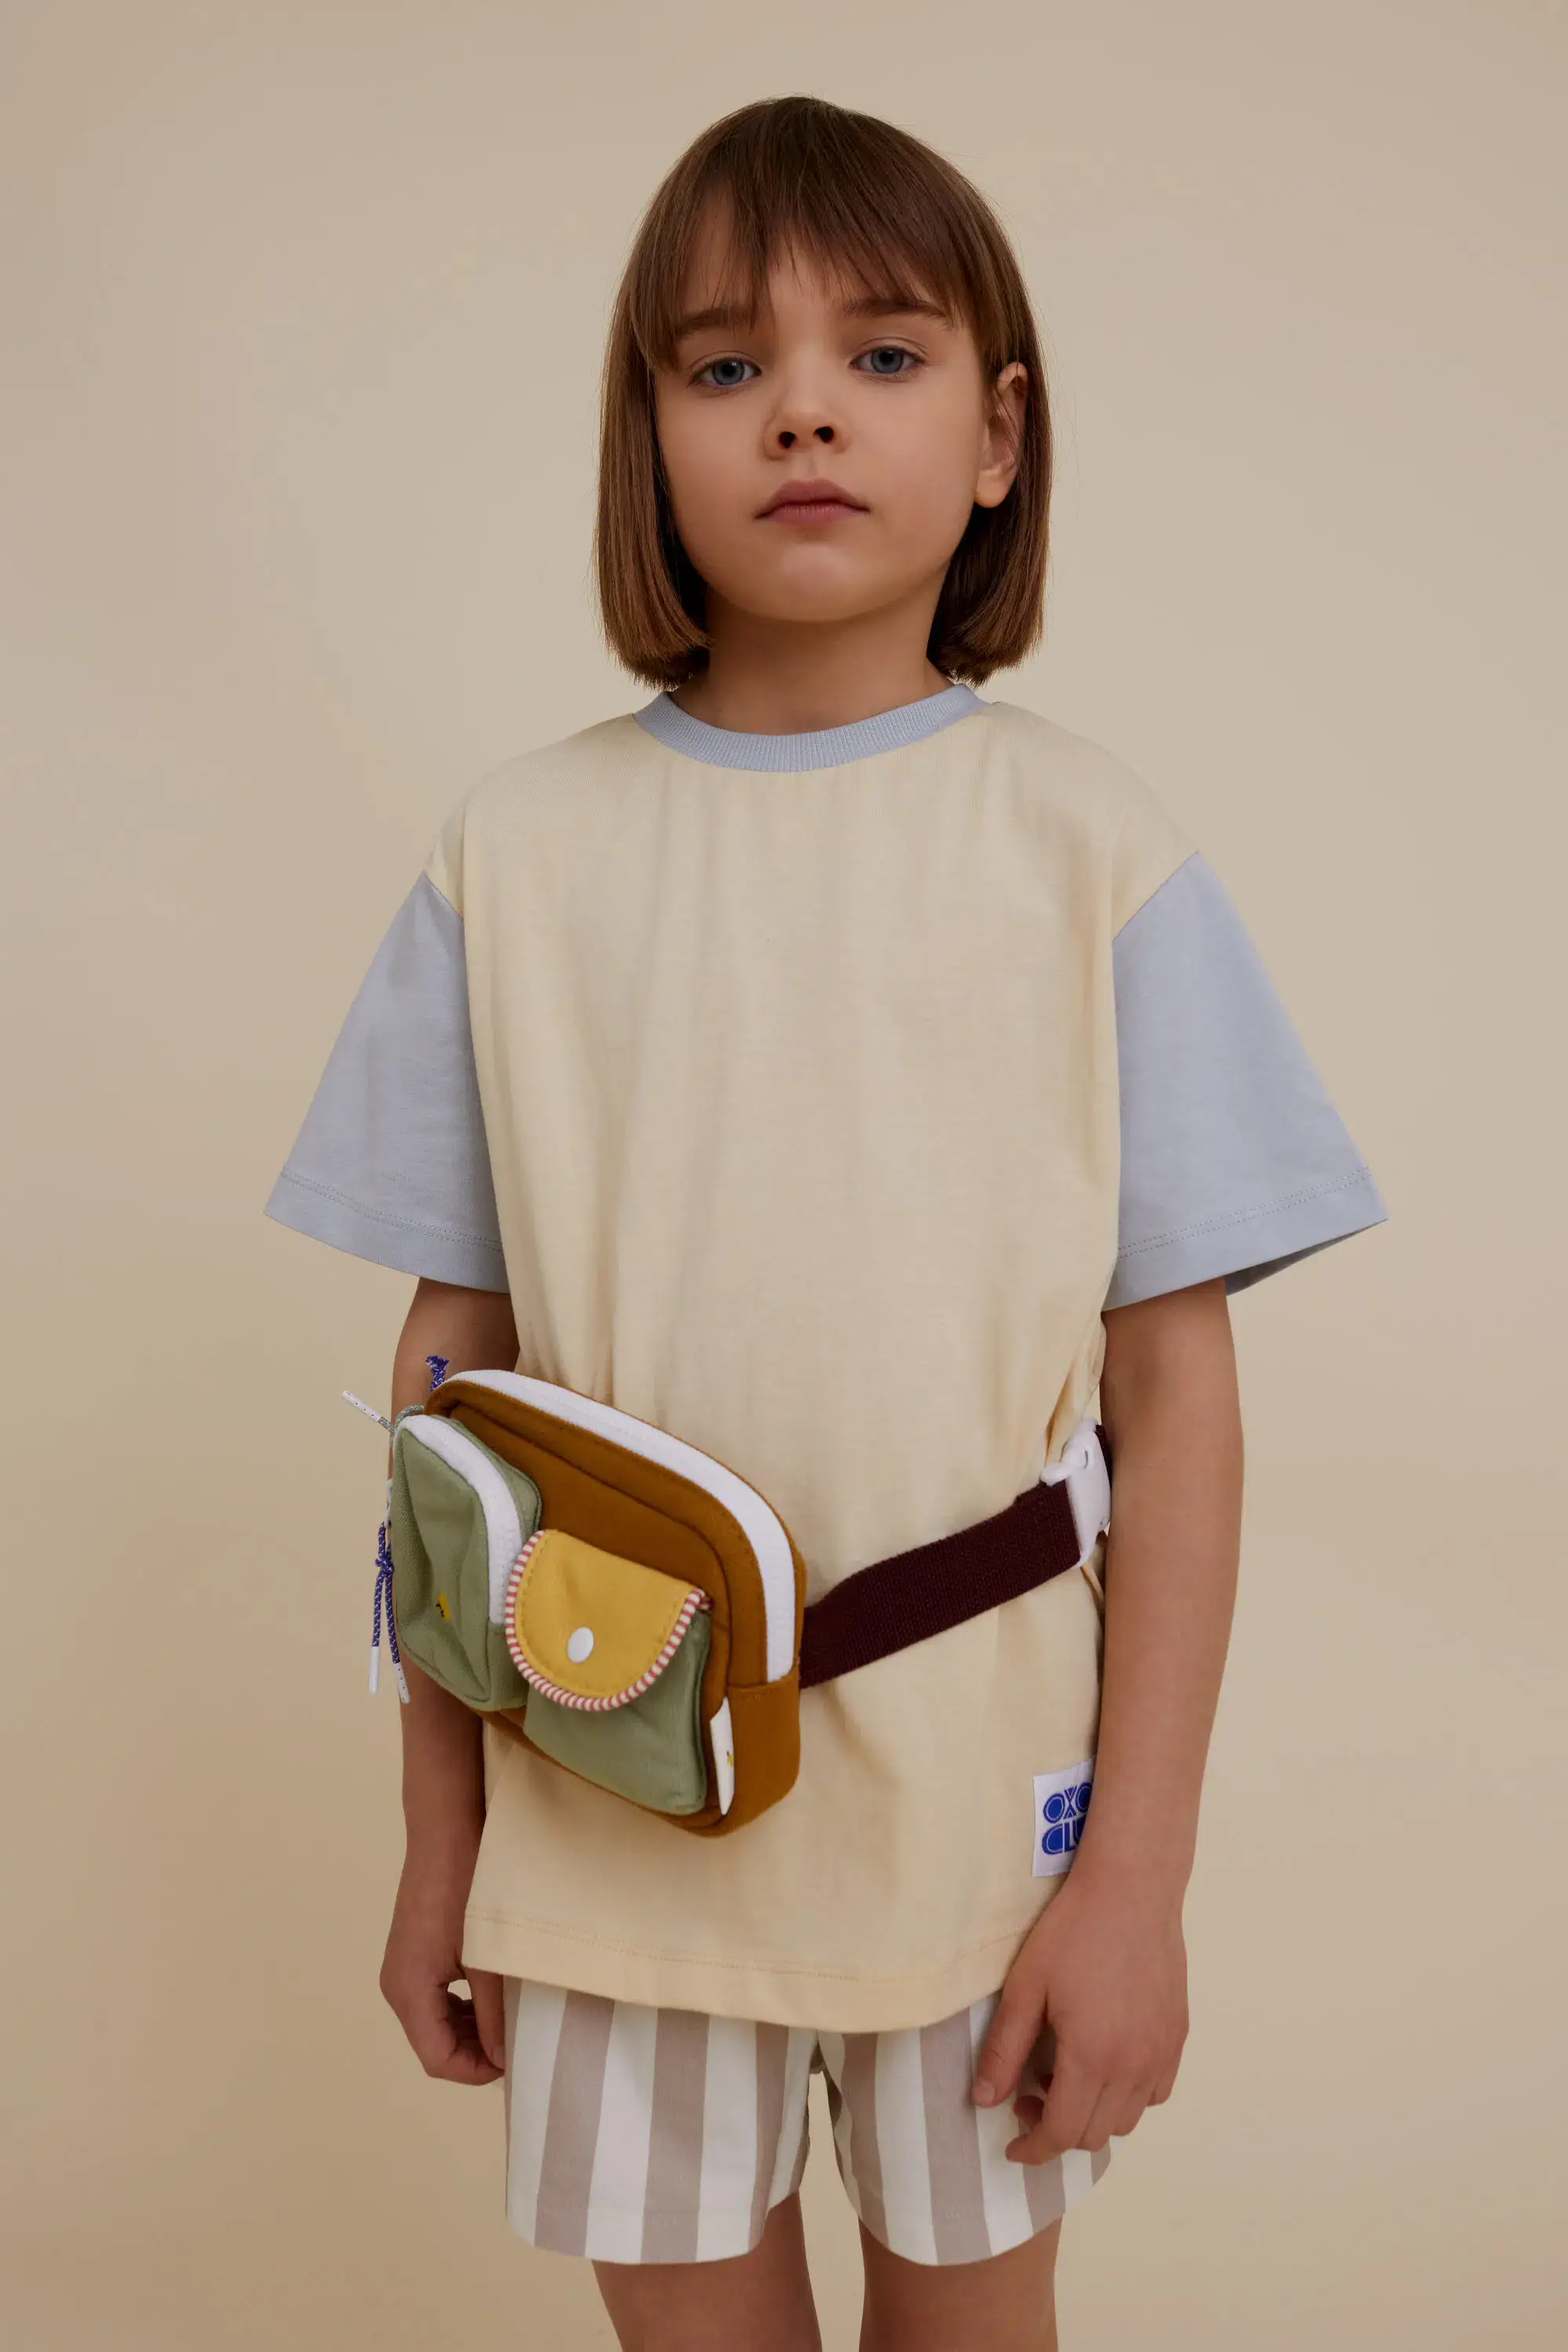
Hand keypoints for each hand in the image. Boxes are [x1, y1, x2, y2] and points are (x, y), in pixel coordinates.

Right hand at [379, 1837, 505, 2086]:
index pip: (437, 2059)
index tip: (515, 2062)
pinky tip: (494, 1998)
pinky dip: (462, 2009)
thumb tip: (502, 2057)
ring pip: (435, 2024)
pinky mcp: (413, 1954)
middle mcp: (397, 1986)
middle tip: (520, 2046)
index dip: (476, 2071)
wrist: (445, 1829)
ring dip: (471, 2032)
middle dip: (475, 2054)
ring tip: (512, 2023)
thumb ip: (494, 2012)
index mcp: (409, 1990)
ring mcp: (403, 1969)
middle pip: (433, 2046)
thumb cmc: (466, 1884)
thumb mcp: (486, 1955)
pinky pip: (434, 1999)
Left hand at [972, 1866, 1187, 2160]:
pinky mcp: (1178, 2036)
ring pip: (1128, 2119)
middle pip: (1094, 2134)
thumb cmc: (1073, 1931)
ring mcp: (1162, 2053)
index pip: (1062, 2133)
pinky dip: (1128, 2096)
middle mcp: (1134, 2065)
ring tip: (1066, 2075)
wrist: (1132, 1889)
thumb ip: (1005, 2049)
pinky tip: (1105, 2062)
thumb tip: (985, 2101)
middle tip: (1029, 2095)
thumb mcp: (1025, 1988)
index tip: (1013, 2146)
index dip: (1033, 2150)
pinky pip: (1156, 2092)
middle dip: (1057, 2130)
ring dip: (1093, 2115)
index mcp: (1092, 2057)